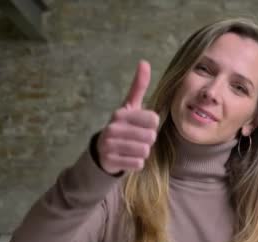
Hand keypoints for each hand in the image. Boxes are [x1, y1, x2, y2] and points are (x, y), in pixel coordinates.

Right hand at [96, 60, 159, 174]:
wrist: (103, 151)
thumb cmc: (123, 126)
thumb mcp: (130, 106)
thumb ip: (138, 86)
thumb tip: (144, 62)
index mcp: (121, 113)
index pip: (153, 119)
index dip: (152, 125)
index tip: (142, 125)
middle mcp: (114, 128)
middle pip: (151, 137)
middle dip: (148, 140)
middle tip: (137, 139)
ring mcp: (110, 145)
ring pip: (145, 151)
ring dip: (143, 152)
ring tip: (133, 148)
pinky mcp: (111, 161)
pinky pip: (138, 163)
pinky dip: (136, 163)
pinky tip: (128, 158)